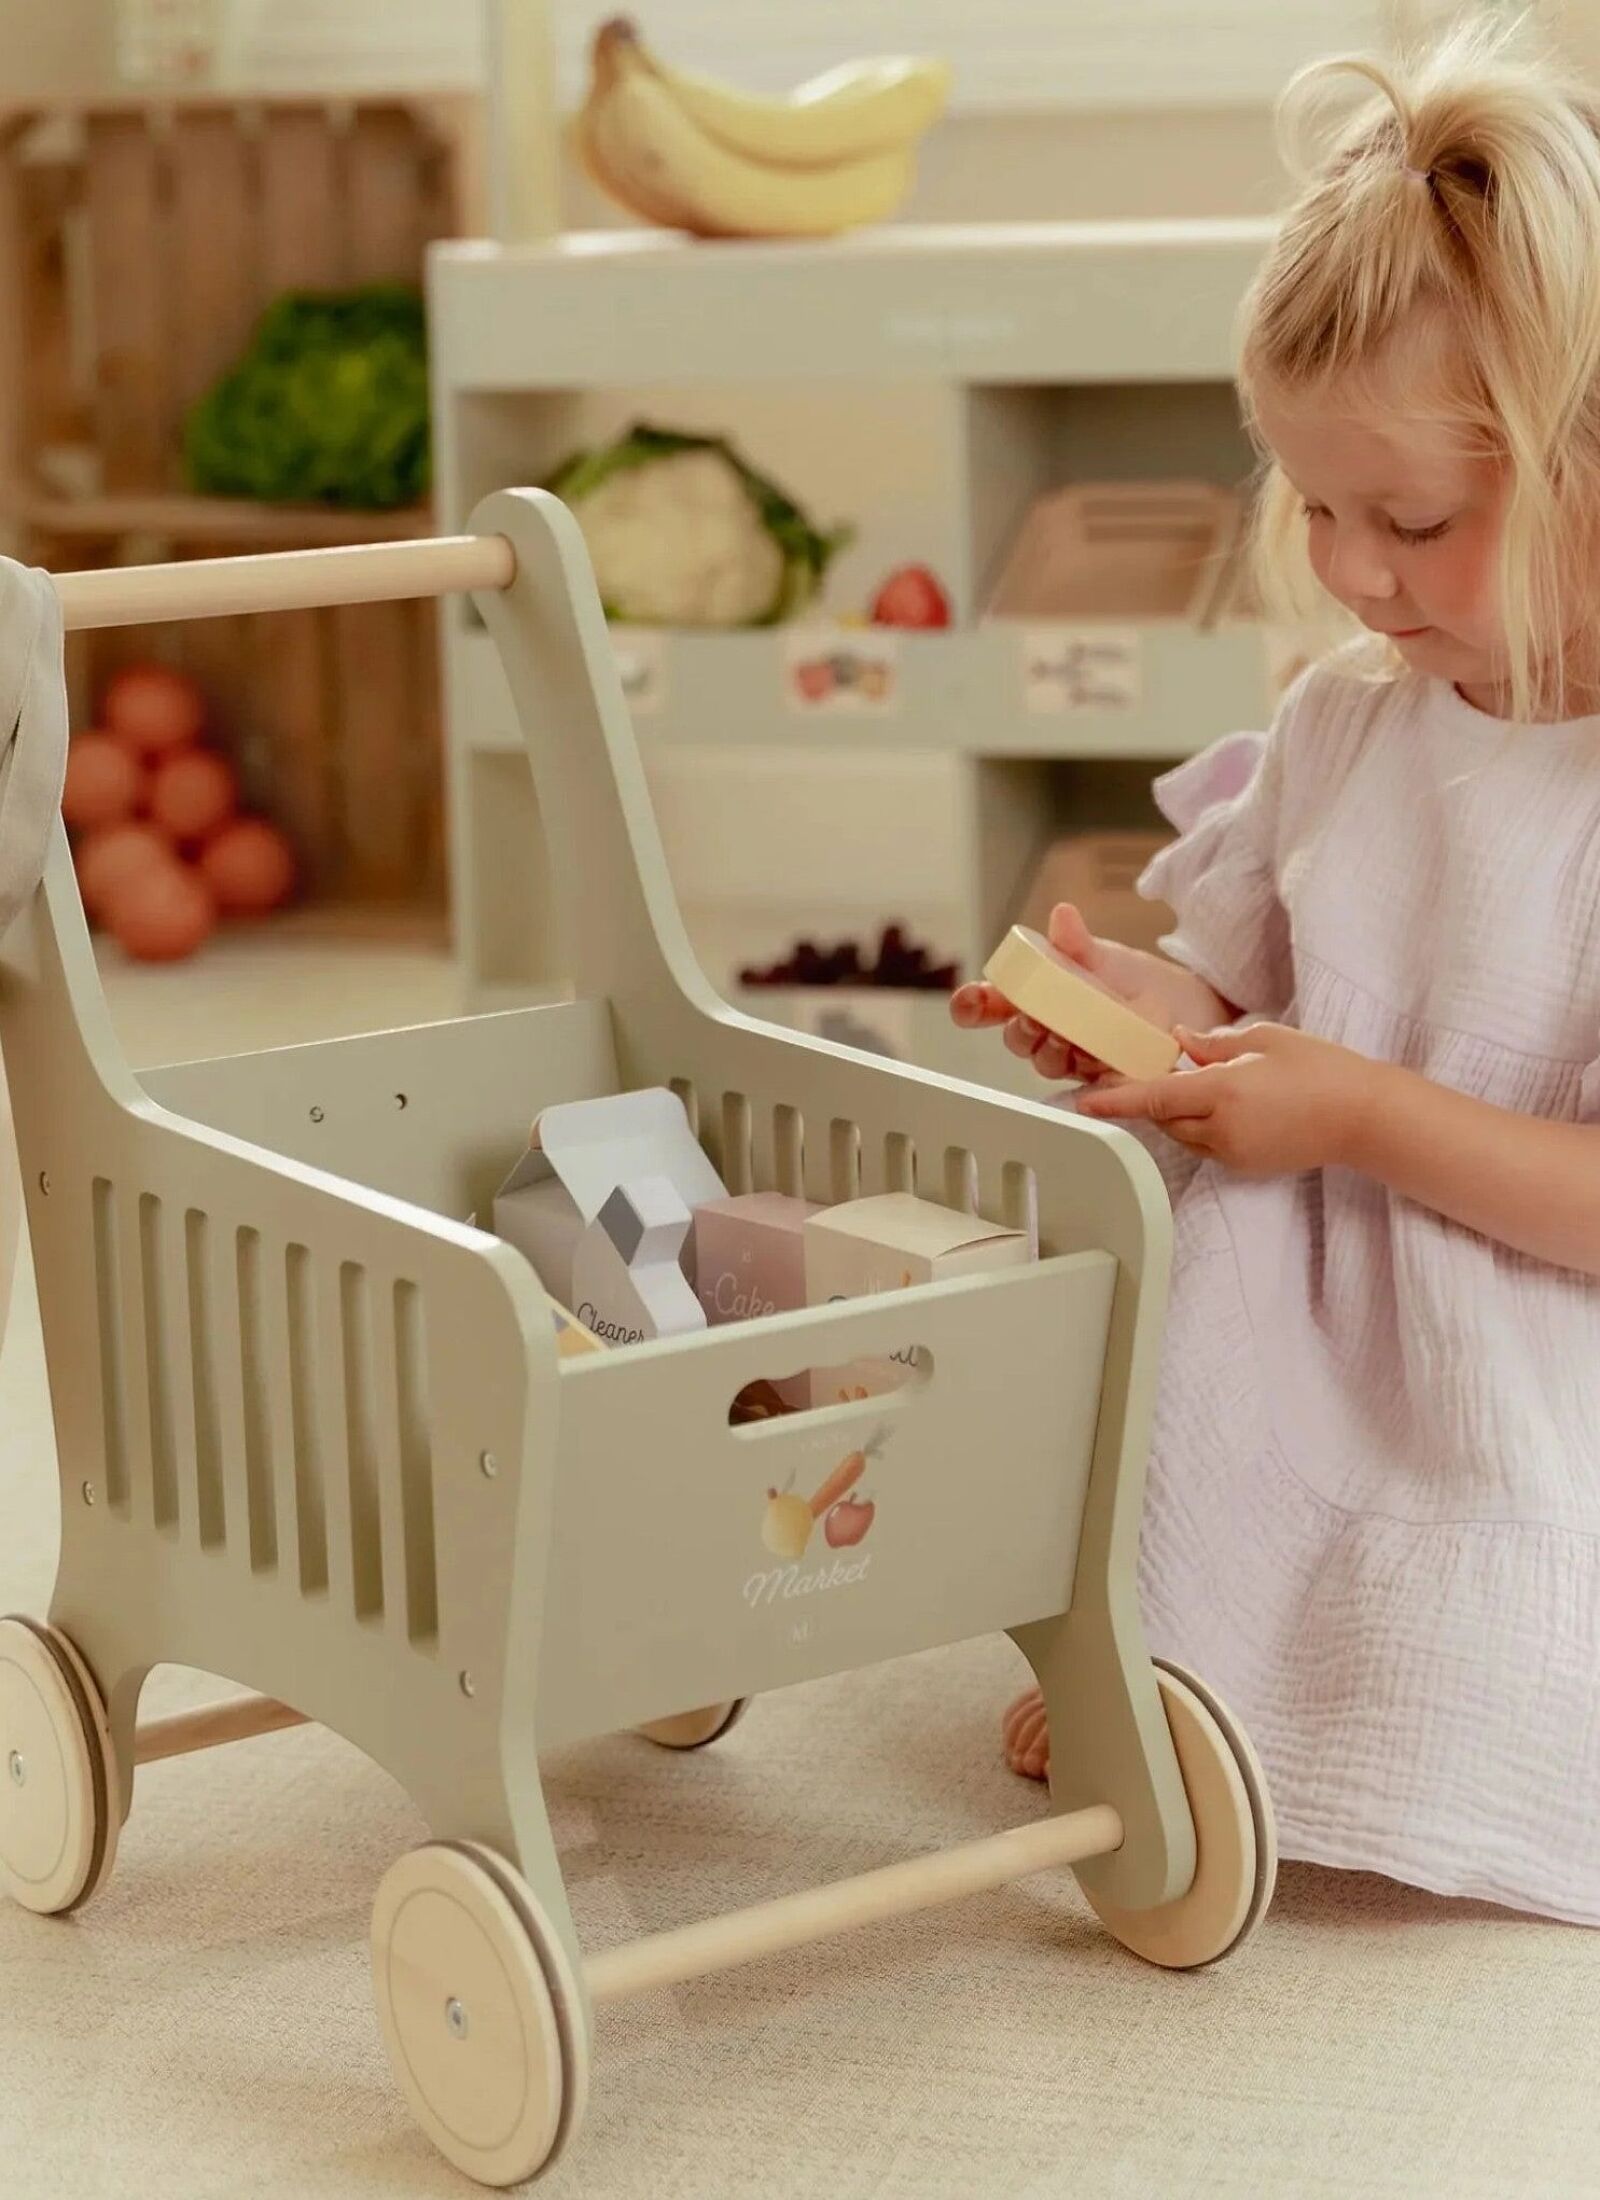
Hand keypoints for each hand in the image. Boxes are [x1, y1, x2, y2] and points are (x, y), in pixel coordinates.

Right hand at [951, 903, 1229, 1083]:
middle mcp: (1046, 1029)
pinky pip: (1080, 1081)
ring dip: (1048, 1049)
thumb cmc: (1132, 981)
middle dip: (1019, 1029)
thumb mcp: (1103, 957)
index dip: (972, 1005)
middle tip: (1034, 1016)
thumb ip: (1077, 942)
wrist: (1182, 1007)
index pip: (988, 1005)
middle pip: (1014, 1038)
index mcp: (1036, 996)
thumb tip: (1062, 915)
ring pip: (1043, 1061)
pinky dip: (1082, 1068)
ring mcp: (1070, 1055)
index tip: (973, 999)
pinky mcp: (1098, 1077)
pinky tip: (1090, 1057)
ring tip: (1066, 1036)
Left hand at [1076, 1021, 1385, 1174]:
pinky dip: (1203, 1127)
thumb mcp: (1265, 1039)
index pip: (1155, 1097)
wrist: (1363, 1117)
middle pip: (1165, 1117)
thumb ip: (1214, 1044)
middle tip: (1157, 1070)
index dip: (1117, 1101)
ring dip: (1180, 1112)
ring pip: (1184, 1135)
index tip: (1085, 1102)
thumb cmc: (1322, 1071)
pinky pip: (1206, 1147)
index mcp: (1224, 1092)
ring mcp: (1234, 1153)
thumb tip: (1180, 1043)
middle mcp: (1222, 1129)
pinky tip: (1228, 1107)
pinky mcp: (1245, 1167)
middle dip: (1156, 1097)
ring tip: (1206, 1085)